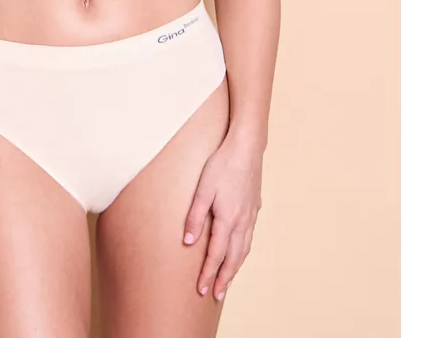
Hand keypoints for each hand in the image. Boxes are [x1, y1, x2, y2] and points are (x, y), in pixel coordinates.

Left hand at [182, 131, 263, 300]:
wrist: (246, 148)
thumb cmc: (222, 165)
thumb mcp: (202, 189)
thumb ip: (195, 216)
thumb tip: (188, 242)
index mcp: (227, 219)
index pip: (216, 254)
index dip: (209, 274)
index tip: (202, 290)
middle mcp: (241, 222)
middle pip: (233, 258)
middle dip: (224, 278)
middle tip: (217, 296)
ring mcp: (250, 215)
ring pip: (243, 250)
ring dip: (235, 268)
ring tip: (228, 281)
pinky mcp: (254, 208)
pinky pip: (249, 237)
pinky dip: (243, 252)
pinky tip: (240, 252)